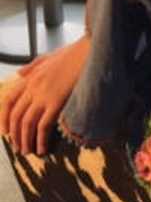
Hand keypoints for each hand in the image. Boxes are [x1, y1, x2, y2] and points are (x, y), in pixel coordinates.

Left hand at [0, 34, 90, 155]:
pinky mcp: (56, 102)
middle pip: (16, 116)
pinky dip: (41, 140)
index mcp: (30, 77)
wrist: (91, 51)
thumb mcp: (49, 56)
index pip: (8, 101)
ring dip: (26, 141)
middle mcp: (33, 87)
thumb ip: (33, 65)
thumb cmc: (74, 53)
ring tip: (30, 151)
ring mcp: (44, 95)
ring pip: (27, 124)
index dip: (4, 119)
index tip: (6, 132)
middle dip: (16, 135)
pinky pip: (43, 126)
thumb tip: (19, 73)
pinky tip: (43, 148)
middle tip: (20, 147)